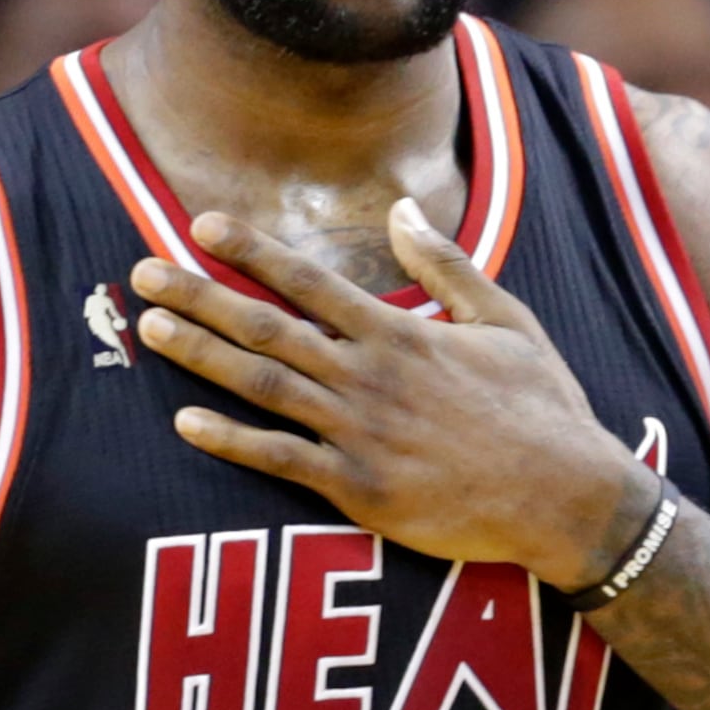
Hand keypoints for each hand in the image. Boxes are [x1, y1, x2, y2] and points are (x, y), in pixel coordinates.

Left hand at [132, 199, 650, 587]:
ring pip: (263, 385)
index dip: (250, 251)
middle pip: (267, 327)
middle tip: (143, 272)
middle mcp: (371, 376)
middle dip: (201, 296)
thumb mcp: (506, 321)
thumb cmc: (541, 409)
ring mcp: (360, 433)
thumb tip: (402, 212)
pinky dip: (229, 441)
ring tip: (151, 328)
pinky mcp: (358, 488)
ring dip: (200, 355)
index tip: (199, 225)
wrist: (566, 497)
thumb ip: (447, 266)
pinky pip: (279, 460)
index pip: (309, 280)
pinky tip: (183, 423)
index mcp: (401, 333)